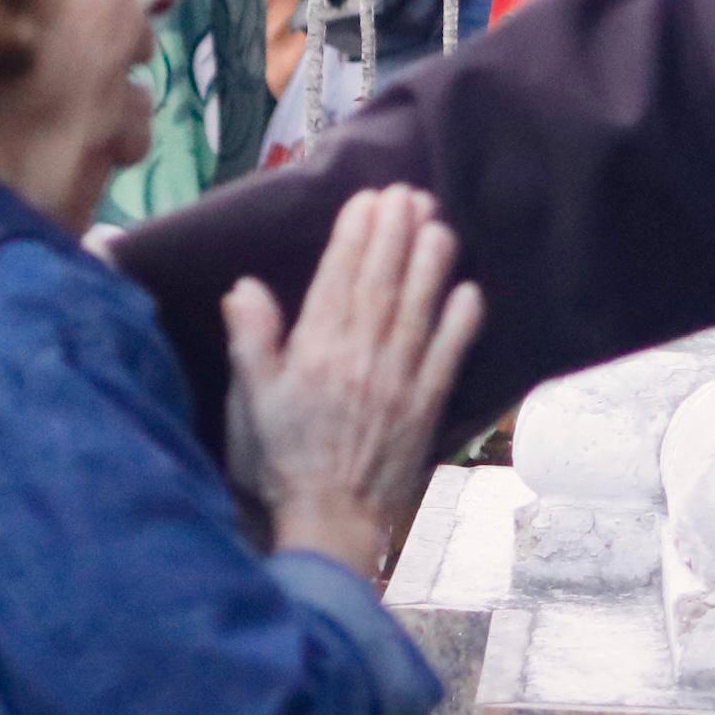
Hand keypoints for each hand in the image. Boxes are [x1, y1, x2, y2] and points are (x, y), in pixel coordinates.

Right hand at [222, 187, 483, 579]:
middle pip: (381, 283)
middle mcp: (361, 358)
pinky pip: (446, 357)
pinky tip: (469, 291)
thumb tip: (245, 286)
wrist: (330, 522)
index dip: (355, 236)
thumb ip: (251, 340)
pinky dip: (459, 324)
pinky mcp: (425, 408)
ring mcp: (398, 382)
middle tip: (409, 193)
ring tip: (439, 224)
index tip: (367, 200)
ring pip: (417, 310)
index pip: (338, 280)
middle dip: (395, 234)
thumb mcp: (249, 400)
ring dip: (430, 264)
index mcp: (315, 351)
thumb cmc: (280, 460)